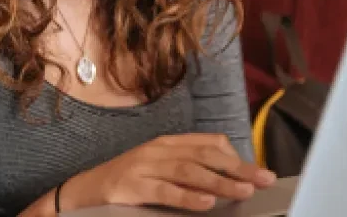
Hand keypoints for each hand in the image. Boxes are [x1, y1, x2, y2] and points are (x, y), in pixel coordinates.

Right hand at [61, 133, 276, 211]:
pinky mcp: (131, 187)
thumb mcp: (159, 171)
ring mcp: (143, 166)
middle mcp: (158, 150)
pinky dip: (187, 197)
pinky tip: (206, 204)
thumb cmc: (126, 183)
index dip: (235, 156)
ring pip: (189, 171)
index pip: (209, 143)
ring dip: (219, 181)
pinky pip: (165, 192)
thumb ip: (187, 172)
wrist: (82, 192)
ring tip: (243, 191)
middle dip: (238, 168)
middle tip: (264, 179)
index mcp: (167, 144)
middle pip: (205, 155)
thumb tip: (225, 183)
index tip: (258, 171)